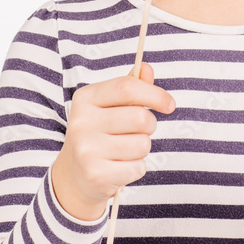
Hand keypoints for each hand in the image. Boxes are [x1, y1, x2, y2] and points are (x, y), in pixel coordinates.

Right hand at [51, 61, 175, 220]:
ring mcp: (87, 150)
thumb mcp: (109, 106)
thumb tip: (146, 68)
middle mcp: (82, 122)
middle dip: (150, 125)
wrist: (74, 174)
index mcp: (85, 98)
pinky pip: (137, 167)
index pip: (127, 87)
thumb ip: (130, 86)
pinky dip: (135, 168)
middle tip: (139, 132)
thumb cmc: (100, 133)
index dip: (155, 94)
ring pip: (142, 144)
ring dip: (142, 149)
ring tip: (125, 150)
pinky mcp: (96, 174)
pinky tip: (119, 167)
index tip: (169, 104)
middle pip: (140, 117)